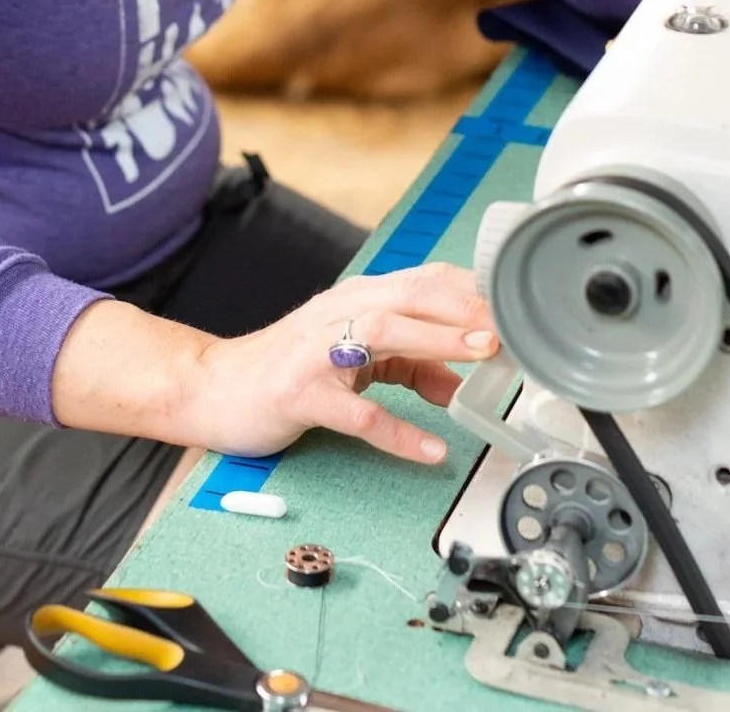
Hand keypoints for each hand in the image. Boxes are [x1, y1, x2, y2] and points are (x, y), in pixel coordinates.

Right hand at [184, 262, 495, 463]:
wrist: (214, 388)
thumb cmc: (286, 367)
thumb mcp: (354, 360)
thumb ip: (408, 365)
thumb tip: (460, 381)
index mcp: (356, 299)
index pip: (422, 280)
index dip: (470, 290)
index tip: (514, 305)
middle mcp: (338, 314)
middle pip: (409, 296)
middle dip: (463, 306)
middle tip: (511, 324)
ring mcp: (317, 351)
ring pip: (382, 333)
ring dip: (436, 340)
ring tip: (480, 356)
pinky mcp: (300, 394)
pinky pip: (354, 414)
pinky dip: (396, 432)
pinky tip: (429, 449)